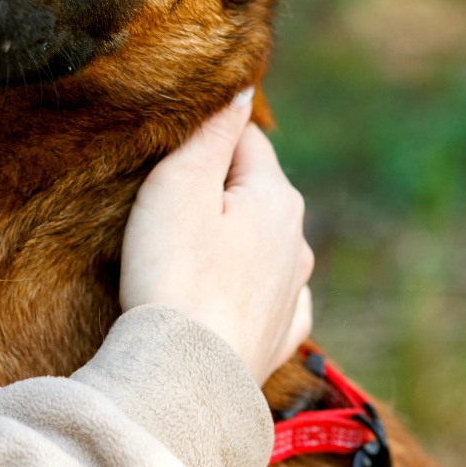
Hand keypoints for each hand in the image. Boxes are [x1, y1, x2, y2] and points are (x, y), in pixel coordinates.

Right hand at [120, 92, 314, 385]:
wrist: (186, 378)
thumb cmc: (173, 274)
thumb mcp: (180, 186)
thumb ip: (212, 134)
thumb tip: (241, 89)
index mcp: (276, 196)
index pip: (246, 139)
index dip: (205, 137)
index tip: (169, 149)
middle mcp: (298, 241)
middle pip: (257, 192)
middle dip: (220, 190)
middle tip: (167, 202)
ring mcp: (294, 292)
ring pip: (266, 245)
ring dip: (235, 241)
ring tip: (190, 252)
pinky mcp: (279, 336)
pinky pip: (270, 299)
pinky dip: (248, 291)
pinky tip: (229, 298)